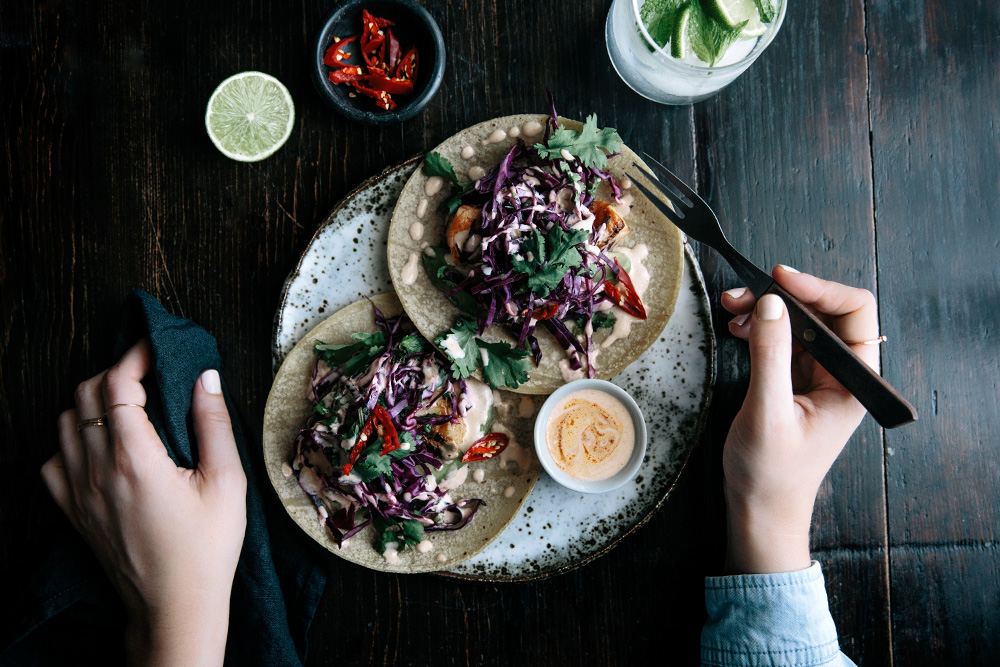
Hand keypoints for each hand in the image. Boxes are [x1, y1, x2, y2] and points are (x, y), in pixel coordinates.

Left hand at [40, 339, 246, 666]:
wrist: (175, 607)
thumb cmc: (207, 549)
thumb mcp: (228, 482)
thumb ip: (214, 423)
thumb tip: (205, 377)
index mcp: (135, 459)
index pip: (118, 385)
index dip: (135, 357)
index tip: (156, 349)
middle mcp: (97, 471)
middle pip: (85, 396)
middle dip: (116, 373)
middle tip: (149, 375)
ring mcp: (79, 493)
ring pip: (64, 423)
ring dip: (93, 403)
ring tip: (127, 406)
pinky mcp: (73, 512)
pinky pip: (52, 461)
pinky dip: (71, 441)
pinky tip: (101, 447)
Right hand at [719, 266, 878, 574]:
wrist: (759, 510)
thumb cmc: (770, 474)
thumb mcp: (767, 411)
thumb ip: (771, 354)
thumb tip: (769, 303)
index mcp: (853, 384)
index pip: (854, 313)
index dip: (819, 288)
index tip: (779, 278)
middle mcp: (843, 375)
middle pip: (825, 312)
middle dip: (785, 296)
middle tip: (744, 292)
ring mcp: (820, 378)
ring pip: (801, 323)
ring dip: (769, 309)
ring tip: (733, 307)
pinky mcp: (797, 382)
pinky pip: (785, 340)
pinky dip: (762, 327)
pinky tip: (739, 327)